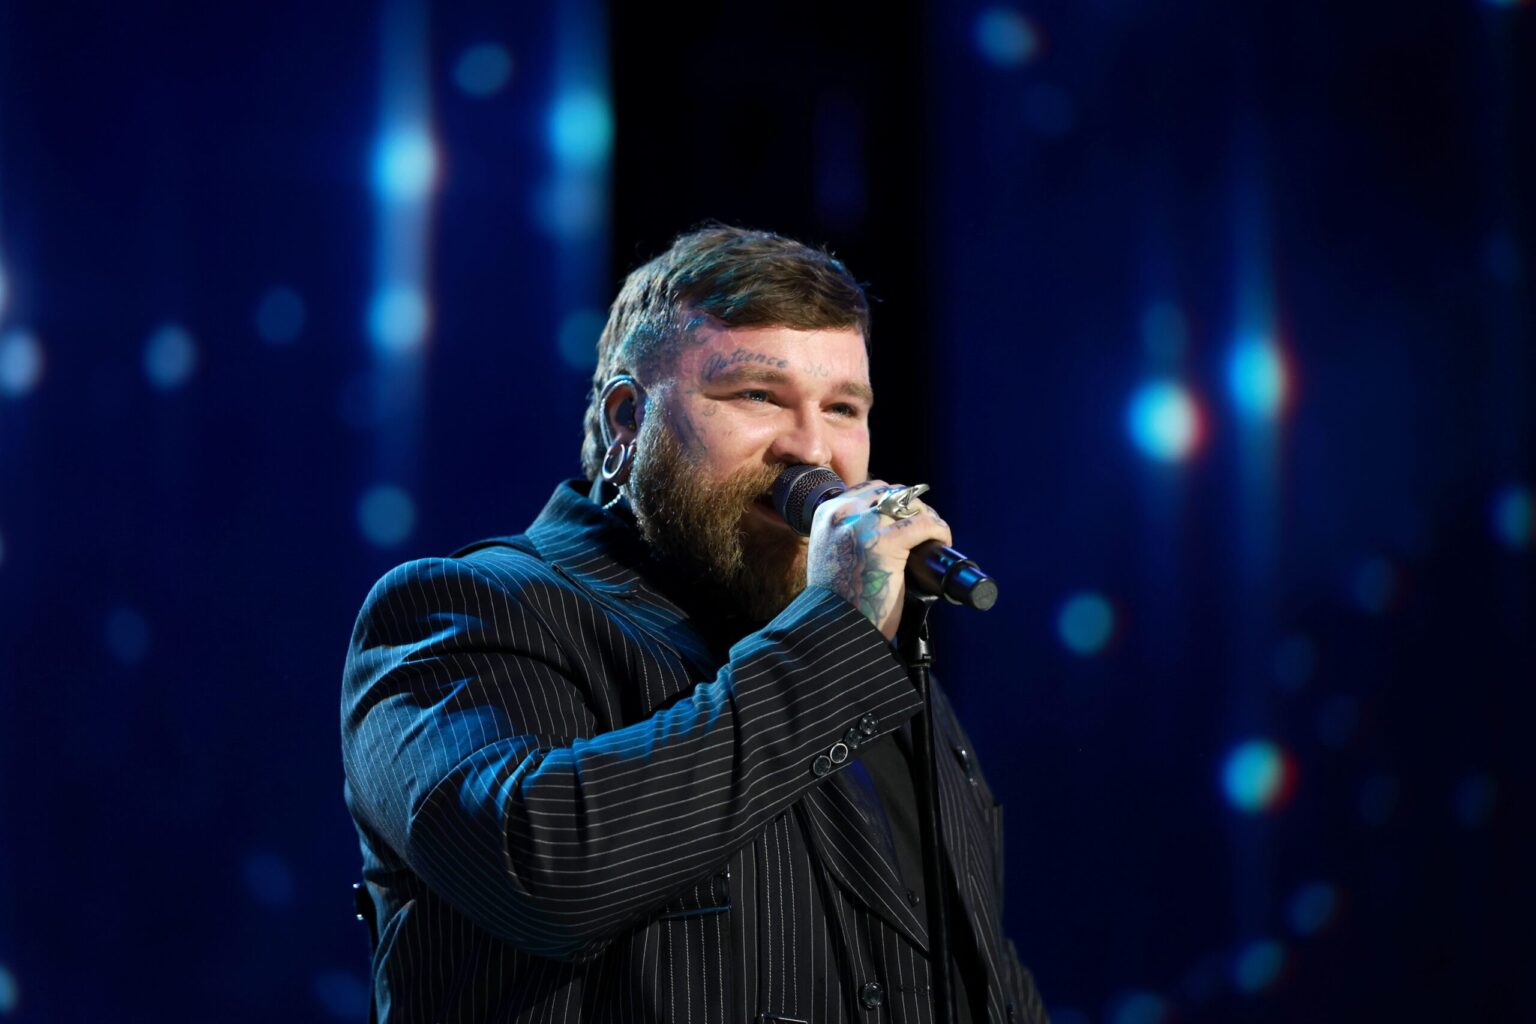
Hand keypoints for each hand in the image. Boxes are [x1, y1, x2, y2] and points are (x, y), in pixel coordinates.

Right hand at [805, 480, 953, 640]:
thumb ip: (849, 534)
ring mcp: (863, 525)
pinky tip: (942, 542)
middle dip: (913, 508)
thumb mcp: (834, 554)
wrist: (836, 628)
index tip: (908, 520)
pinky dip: (939, 531)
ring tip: (934, 537)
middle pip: (892, 493)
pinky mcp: (885, 542)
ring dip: (927, 518)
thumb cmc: (839, 600)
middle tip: (925, 531)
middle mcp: (843, 513)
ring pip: (910, 505)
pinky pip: (924, 524)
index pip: (871, 490)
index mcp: (827, 513)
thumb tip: (887, 524)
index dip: (896, 503)